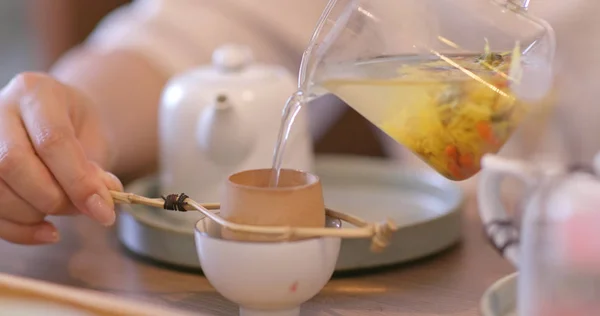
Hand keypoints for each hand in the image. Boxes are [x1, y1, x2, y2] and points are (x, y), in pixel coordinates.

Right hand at [0, 72, 122, 244]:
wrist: (58, 122)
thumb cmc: (78, 130)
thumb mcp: (96, 140)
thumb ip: (95, 170)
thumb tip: (99, 202)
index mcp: (37, 92)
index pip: (52, 140)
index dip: (78, 182)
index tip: (104, 210)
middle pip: (13, 164)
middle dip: (53, 199)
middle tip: (82, 209)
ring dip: (34, 216)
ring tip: (65, 212)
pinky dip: (19, 231)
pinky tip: (46, 231)